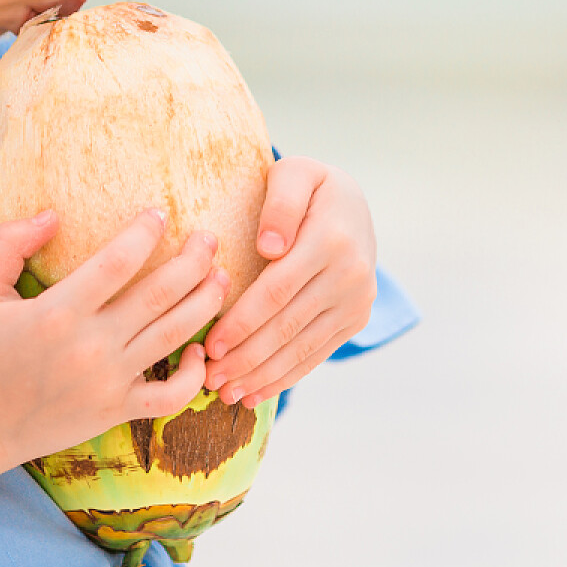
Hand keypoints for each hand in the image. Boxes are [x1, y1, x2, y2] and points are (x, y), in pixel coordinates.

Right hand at [0, 208, 228, 465]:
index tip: (159, 214)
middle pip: (160, 295)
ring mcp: (108, 382)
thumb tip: (53, 214)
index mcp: (57, 313)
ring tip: (221, 277)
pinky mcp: (116, 411)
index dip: (144, 233)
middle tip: (209, 238)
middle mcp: (90, 346)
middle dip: (193, 261)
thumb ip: (10, 243)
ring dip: (205, 303)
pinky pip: (171, 396)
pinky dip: (196, 375)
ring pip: (174, 337)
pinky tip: (200, 349)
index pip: (117, 262)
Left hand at [201, 156, 378, 407]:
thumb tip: (270, 248)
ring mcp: (357, 301)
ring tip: (226, 393)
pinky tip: (256, 393)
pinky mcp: (356, 319)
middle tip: (209, 379)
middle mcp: (351, 276)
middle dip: (246, 358)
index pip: (277, 291)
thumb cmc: (310, 185)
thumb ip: (280, 204)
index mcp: (331, 241)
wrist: (355, 204)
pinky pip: (317, 353)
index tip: (210, 345)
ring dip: (262, 375)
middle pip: (287, 326)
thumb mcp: (295, 173)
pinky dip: (286, 377)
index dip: (242, 322)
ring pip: (302, 347)